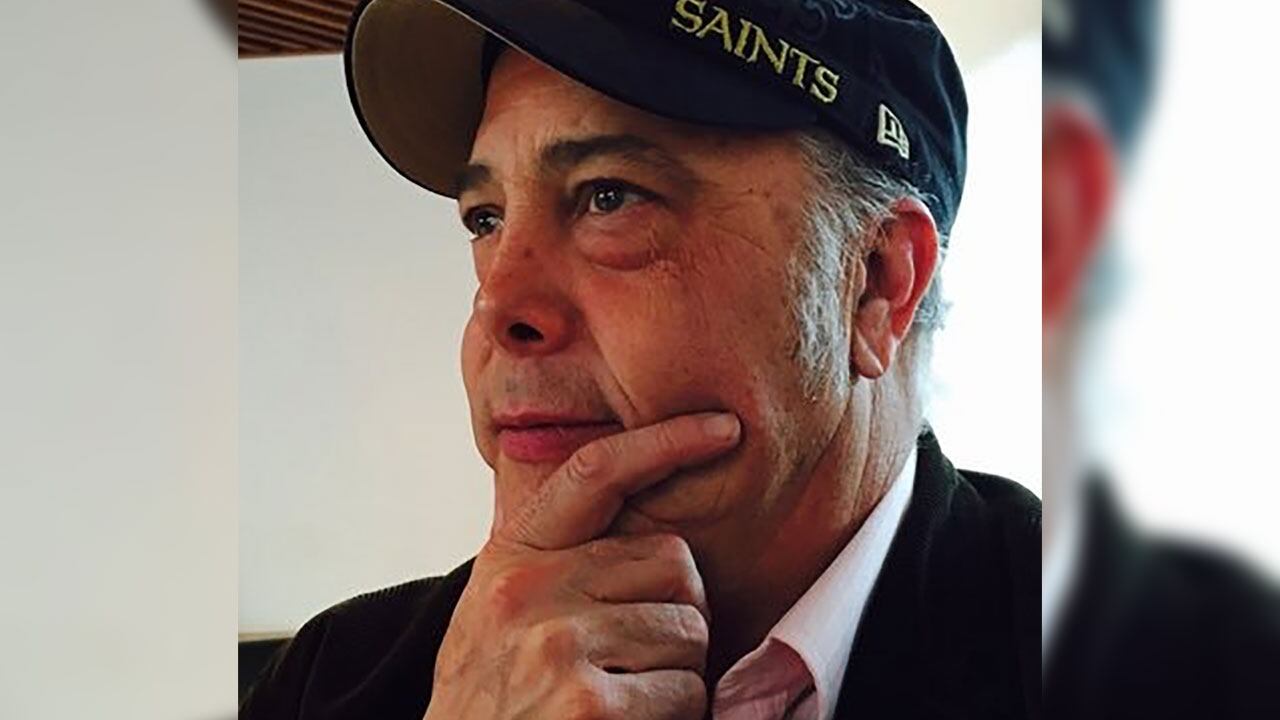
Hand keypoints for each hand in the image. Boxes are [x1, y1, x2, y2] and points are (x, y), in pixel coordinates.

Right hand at [424, 412, 741, 719]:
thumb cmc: (490, 700)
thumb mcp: (496, 613)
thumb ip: (554, 565)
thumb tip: (647, 529)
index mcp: (512, 557)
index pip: (594, 473)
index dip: (665, 441)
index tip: (723, 427)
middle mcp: (529, 590)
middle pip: (675, 562)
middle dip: (680, 611)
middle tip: (646, 655)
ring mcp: (557, 643)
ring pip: (689, 629)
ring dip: (680, 672)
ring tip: (630, 695)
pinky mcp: (588, 702)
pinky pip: (686, 689)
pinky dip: (677, 714)